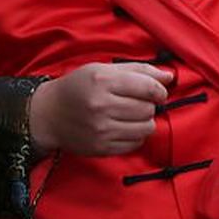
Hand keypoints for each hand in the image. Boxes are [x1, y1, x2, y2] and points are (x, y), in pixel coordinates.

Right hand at [28, 63, 172, 156]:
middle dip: (149, 105)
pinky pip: (136, 144)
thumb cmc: (78, 88)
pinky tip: (122, 128)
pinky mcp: (101, 147)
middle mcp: (101, 106)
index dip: (160, 91)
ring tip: (130, 116)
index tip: (158, 92)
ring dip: (144, 121)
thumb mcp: (103, 70)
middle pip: (149, 109)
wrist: (48, 114)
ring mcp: (101, 129)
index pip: (149, 87)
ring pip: (146, 128)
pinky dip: (135, 136)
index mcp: (102, 81)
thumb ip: (139, 70)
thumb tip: (170, 76)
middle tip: (137, 103)